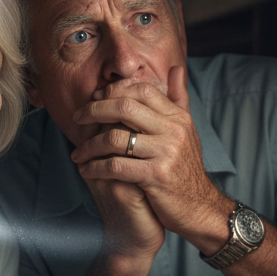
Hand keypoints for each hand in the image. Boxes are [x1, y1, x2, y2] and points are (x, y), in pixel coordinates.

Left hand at [70, 66, 225, 243]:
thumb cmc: (185, 169)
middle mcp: (174, 131)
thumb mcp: (187, 131)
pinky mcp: (156, 176)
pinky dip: (96, 167)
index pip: (141, 90)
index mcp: (178, 117)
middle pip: (125, 107)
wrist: (199, 208)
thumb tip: (176, 67)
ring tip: (78, 153)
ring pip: (115, 137)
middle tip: (77, 118)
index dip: (113, 91)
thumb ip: (179, 98)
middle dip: (94, 110)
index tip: (94, 99)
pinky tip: (86, 170)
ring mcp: (166, 153)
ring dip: (89, 145)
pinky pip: (116, 166)